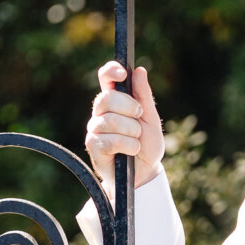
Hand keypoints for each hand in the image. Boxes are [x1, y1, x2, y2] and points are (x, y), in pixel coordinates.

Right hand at [85, 60, 163, 194]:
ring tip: (137, 140)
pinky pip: (108, 140)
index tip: (122, 74)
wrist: (146, 173)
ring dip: (131, 131)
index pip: (105, 78)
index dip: (111, 71)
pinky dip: (126, 145)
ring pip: (109, 120)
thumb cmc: (147, 145)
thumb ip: (144, 96)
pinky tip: (132, 150)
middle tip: (139, 117)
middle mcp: (101, 112)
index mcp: (116, 101)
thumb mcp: (151, 119)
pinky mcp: (93, 146)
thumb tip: (139, 70)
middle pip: (106, 97)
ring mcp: (95, 129)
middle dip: (129, 107)